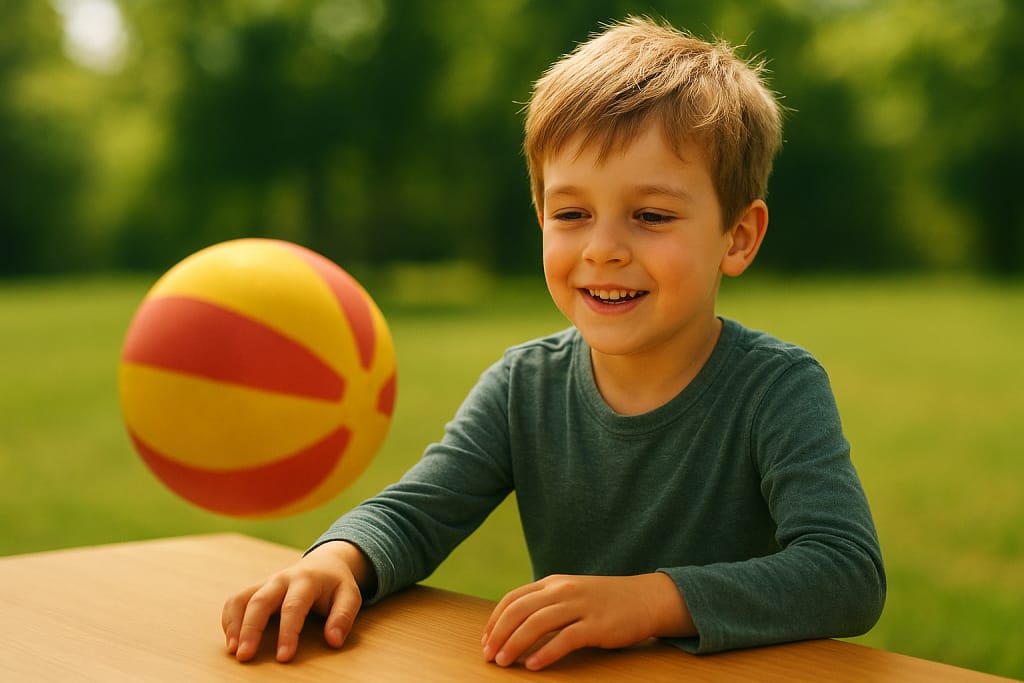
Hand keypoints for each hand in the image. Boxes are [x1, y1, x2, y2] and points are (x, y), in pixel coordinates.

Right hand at [221, 540, 372, 662]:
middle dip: (250, 629)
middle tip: (244, 656)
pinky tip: (232, 640)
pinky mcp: (256, 589)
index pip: (293, 606)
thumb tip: (334, 640)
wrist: (325, 563)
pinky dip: (229, 620)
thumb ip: (343, 616)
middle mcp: (282, 579)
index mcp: (306, 580)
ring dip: (234, 624)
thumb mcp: (350, 595)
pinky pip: (236, 601)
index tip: (284, 657)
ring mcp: (266, 583)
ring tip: (233, 651)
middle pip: (260, 601)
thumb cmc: (336, 584)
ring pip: (242, 599)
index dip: (288, 632)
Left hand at [481, 572, 692, 670]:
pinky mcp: (596, 625)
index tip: (485, 640)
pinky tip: (534, 665)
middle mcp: (563, 590)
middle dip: (499, 634)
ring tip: (504, 662)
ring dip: (515, 644)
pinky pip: (565, 639)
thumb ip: (546, 603)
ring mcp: (580, 606)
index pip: (513, 598)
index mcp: (553, 582)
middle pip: (520, 610)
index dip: (494, 620)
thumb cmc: (604, 601)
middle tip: (489, 656)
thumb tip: (513, 625)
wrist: (645, 598)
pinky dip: (546, 653)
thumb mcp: (571, 593)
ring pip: (537, 623)